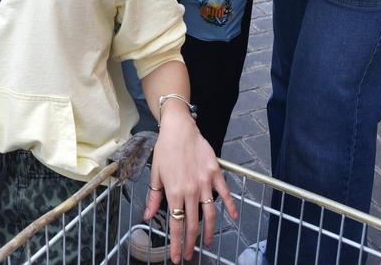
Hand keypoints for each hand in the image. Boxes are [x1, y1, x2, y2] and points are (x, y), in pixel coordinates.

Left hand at [145, 110, 236, 261]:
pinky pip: (225, 193)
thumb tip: (147, 215)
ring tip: (208, 242)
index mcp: (174, 191)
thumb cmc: (165, 149)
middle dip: (191, 242)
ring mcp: (205, 182)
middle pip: (193, 223)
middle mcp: (191, 190)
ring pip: (210, 213)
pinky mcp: (216, 173)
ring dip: (209, 230)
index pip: (176, 224)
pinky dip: (230, 205)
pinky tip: (233, 216)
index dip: (176, 243)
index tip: (177, 257)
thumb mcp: (155, 173)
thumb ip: (154, 196)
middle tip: (190, 254)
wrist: (179, 128)